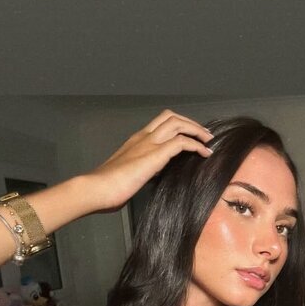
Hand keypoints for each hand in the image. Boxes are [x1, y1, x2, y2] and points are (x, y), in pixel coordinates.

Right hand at [83, 110, 214, 210]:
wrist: (96, 189)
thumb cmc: (108, 187)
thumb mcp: (128, 174)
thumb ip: (141, 170)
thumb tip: (150, 176)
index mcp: (136, 141)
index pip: (160, 123)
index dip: (179, 125)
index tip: (191, 136)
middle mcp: (143, 137)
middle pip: (171, 116)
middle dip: (191, 123)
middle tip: (204, 135)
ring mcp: (148, 144)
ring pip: (177, 123)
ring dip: (196, 130)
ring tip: (208, 141)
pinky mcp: (155, 155)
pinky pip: (181, 143)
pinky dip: (196, 146)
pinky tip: (204, 154)